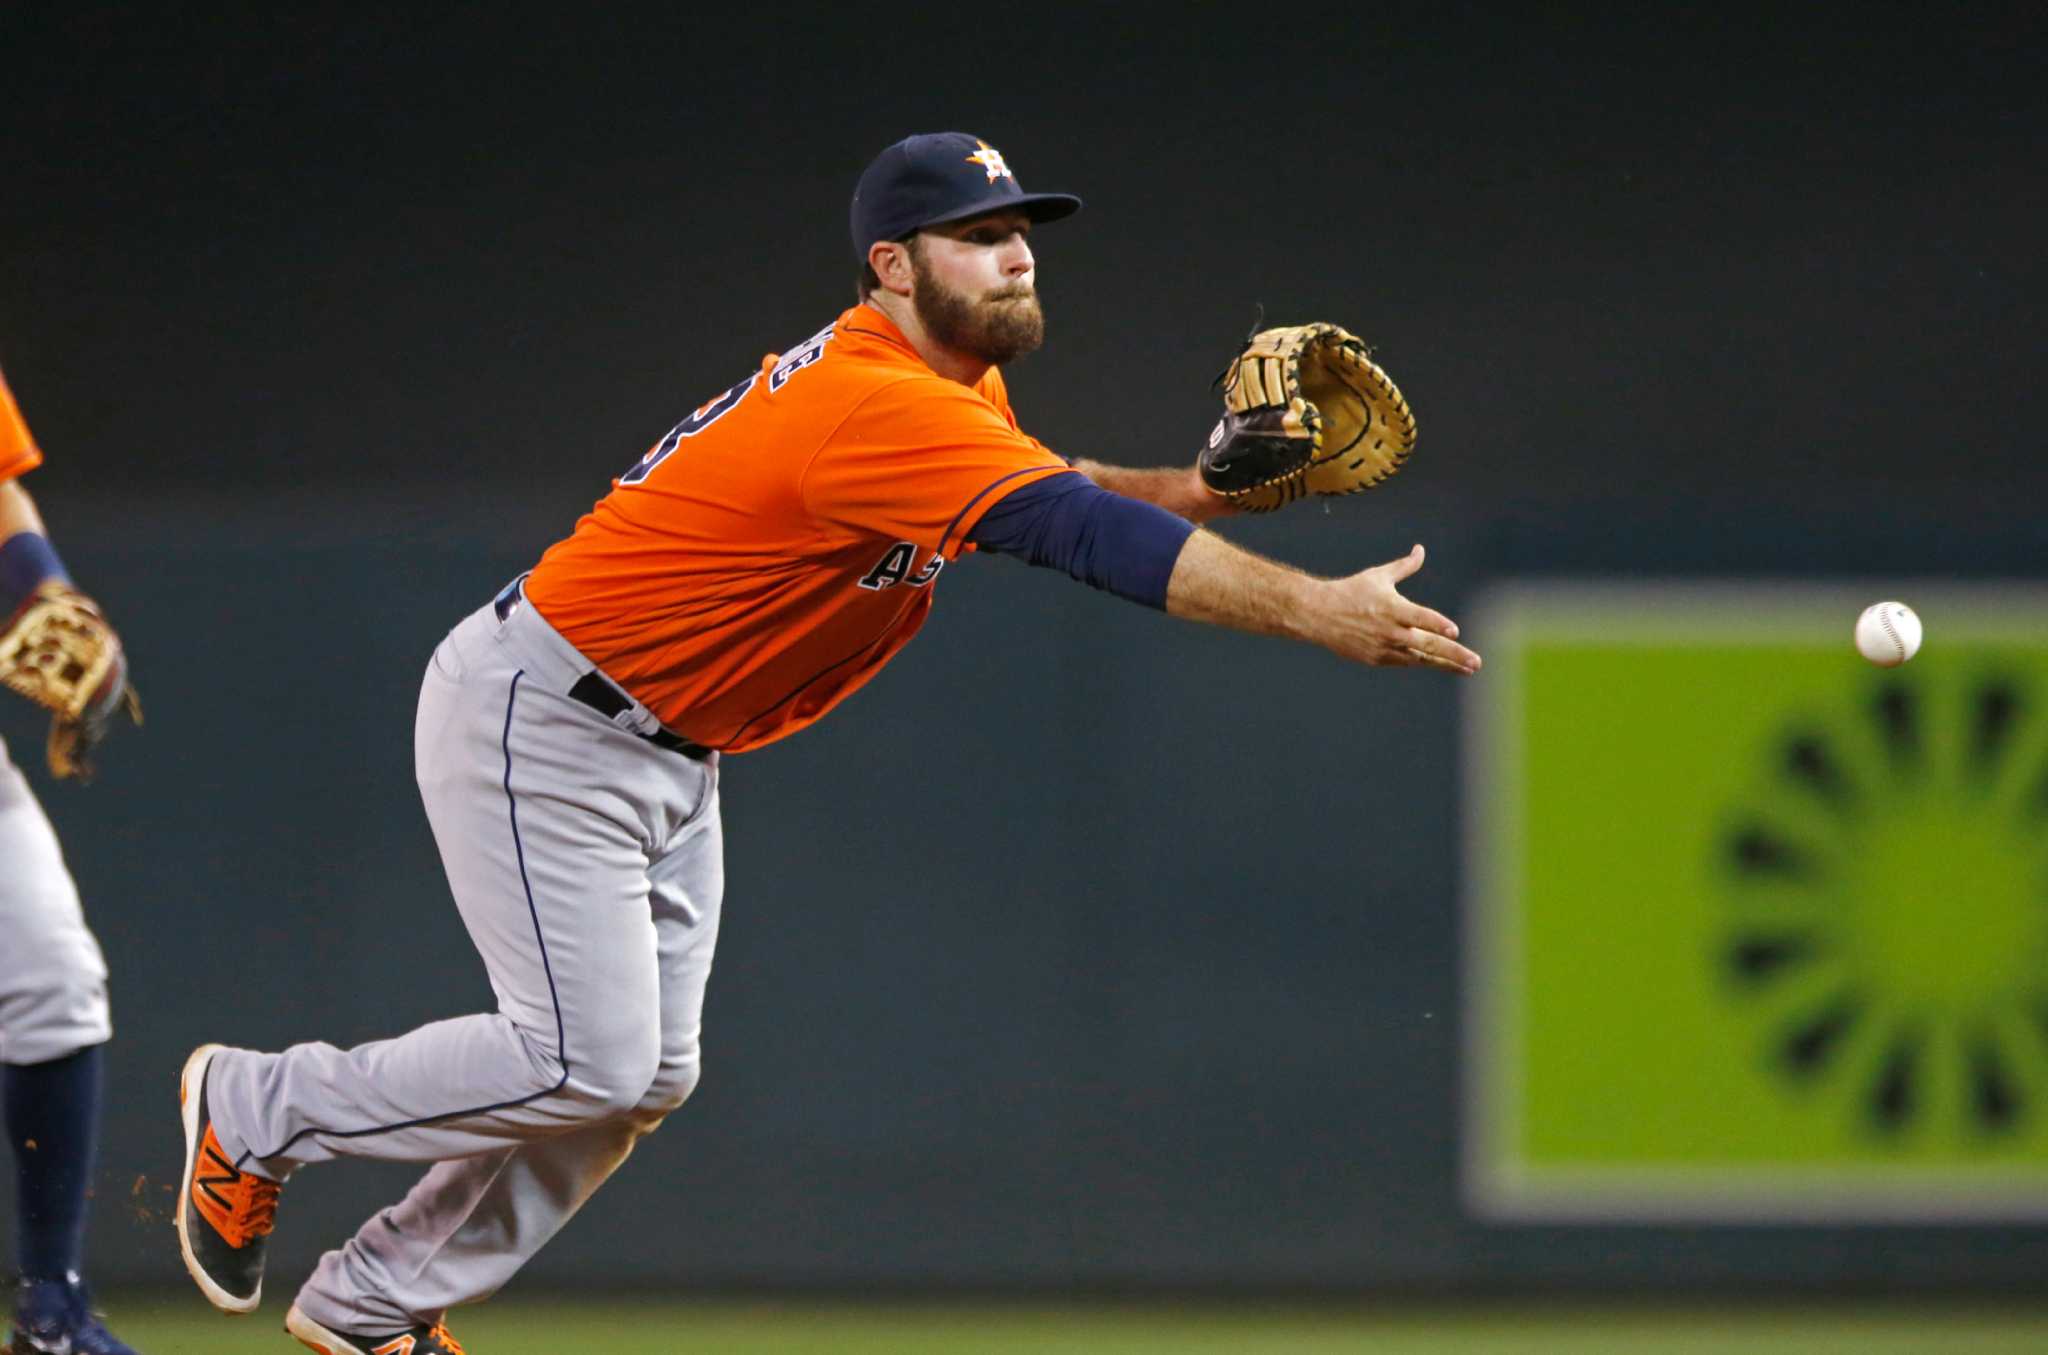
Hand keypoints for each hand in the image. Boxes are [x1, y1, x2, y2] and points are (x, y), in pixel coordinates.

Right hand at [1303, 544, 1479, 672]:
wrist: (1318, 615)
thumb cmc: (1351, 591)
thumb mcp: (1378, 576)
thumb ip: (1404, 566)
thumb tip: (1421, 550)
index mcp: (1392, 608)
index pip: (1420, 617)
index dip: (1437, 624)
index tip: (1455, 631)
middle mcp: (1389, 630)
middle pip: (1427, 644)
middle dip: (1454, 655)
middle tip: (1476, 662)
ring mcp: (1382, 647)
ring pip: (1420, 658)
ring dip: (1444, 664)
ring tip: (1466, 669)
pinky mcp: (1375, 659)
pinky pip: (1404, 661)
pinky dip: (1421, 661)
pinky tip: (1438, 662)